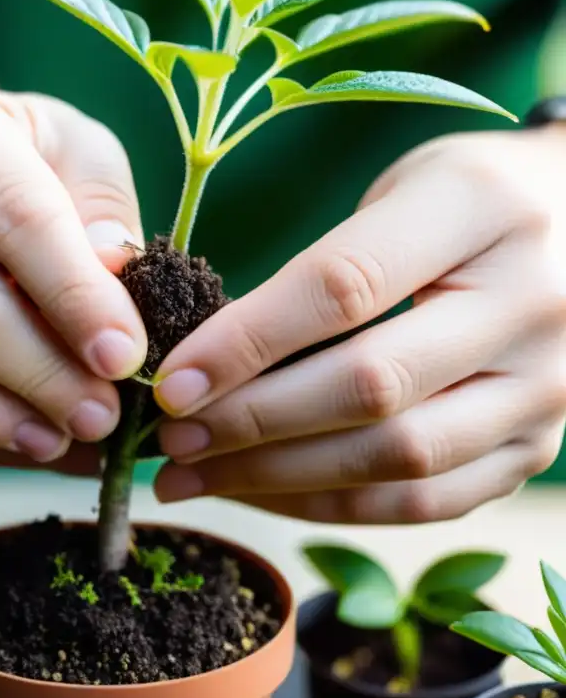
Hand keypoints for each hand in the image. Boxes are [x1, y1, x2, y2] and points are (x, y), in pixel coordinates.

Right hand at [0, 86, 147, 472]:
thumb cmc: (14, 176)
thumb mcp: (74, 156)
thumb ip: (103, 207)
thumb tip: (116, 275)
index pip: (12, 217)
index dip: (75, 297)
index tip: (126, 356)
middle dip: (44, 375)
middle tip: (105, 416)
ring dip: (0, 421)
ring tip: (65, 438)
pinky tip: (15, 441)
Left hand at [152, 126, 565, 522]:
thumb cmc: (461, 201)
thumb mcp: (397, 191)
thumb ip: (319, 268)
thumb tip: (209, 361)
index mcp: (482, 209)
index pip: (342, 289)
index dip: (244, 343)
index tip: (170, 382)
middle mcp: (532, 304)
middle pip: (369, 387)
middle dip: (250, 422)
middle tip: (170, 440)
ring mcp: (546, 388)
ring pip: (397, 459)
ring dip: (277, 478)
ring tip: (193, 477)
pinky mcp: (537, 446)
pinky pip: (425, 502)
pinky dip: (332, 506)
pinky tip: (261, 493)